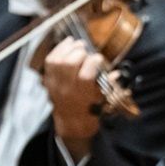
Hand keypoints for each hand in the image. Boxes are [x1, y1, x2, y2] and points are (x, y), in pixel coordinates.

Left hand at [41, 36, 108, 152]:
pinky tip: (67, 43)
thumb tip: (116, 73)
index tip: (98, 58)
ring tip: (77, 45)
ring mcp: (55, 84)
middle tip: (86, 52)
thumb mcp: (101, 99)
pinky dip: (58, 49)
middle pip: (69, 64)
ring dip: (68, 49)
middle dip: (80, 53)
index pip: (86, 74)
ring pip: (58, 61)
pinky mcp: (48, 80)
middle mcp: (67, 89)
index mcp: (82, 95)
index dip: (93, 61)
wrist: (71, 121)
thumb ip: (108, 84)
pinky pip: (50, 61)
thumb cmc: (89, 109)